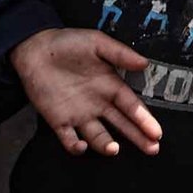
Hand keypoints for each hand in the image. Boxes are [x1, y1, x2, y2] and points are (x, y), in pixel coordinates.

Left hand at [10, 28, 162, 155]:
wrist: (35, 49)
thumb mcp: (97, 43)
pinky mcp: (59, 121)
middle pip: (122, 125)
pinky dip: (75, 146)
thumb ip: (120, 54)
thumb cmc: (68, 43)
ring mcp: (79, 115)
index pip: (132, 107)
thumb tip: (145, 64)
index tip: (156, 133)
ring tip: (115, 149)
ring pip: (98, 136)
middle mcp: (98, 104)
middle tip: (152, 150)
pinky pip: (69, 139)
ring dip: (106, 145)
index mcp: (110, 86)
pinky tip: (82, 146)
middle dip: (137, 137)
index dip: (144, 120)